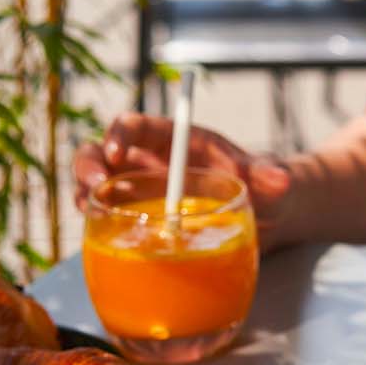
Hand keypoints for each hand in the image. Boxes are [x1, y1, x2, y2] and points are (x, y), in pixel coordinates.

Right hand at [72, 112, 297, 250]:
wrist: (265, 219)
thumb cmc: (262, 189)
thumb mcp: (267, 180)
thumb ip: (269, 176)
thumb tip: (280, 179)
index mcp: (172, 140)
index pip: (136, 125)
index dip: (119, 133)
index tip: (116, 151)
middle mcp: (148, 163)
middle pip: (101, 153)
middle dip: (87, 166)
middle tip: (91, 187)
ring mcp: (139, 193)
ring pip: (97, 187)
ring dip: (85, 196)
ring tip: (86, 211)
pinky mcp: (138, 222)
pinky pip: (109, 220)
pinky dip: (100, 227)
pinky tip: (103, 239)